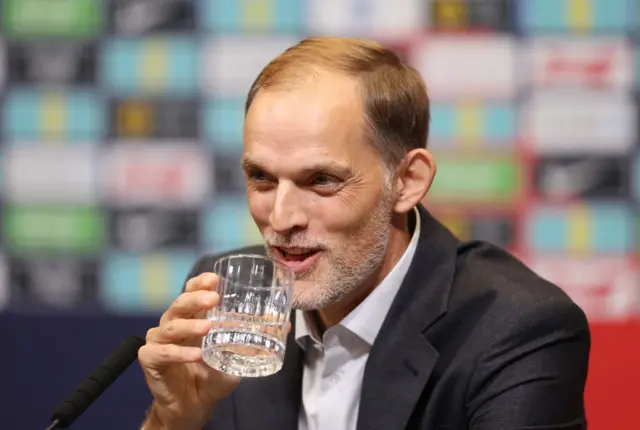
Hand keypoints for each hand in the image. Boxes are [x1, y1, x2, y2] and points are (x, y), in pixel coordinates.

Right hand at [138, 273, 240, 429]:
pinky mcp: (150, 360)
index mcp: (191, 317)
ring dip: (190, 325)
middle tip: (213, 297)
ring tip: (208, 327)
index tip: (214, 278)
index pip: (191, 292)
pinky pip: (162, 352)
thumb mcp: (236, 355)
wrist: (193, 406)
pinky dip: (179, 353)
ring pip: (171, 326)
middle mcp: (172, 324)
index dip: (199, 283)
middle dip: (195, 298)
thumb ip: (255, 338)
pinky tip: (196, 355)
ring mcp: (159, 341)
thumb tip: (285, 324)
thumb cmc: (212, 376)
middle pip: (179, 304)